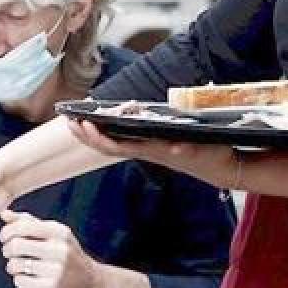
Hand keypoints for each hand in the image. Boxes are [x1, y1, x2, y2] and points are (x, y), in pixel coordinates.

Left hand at [0, 209, 102, 287]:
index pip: (22, 226)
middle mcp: (59, 249)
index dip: (6, 232)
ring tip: (18, 267)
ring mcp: (56, 270)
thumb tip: (4, 214)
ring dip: (11, 266)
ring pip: (15, 265)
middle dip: (6, 249)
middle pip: (16, 245)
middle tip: (9, 253)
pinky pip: (20, 281)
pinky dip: (19, 280)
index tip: (5, 238)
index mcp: (59, 231)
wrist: (90, 283)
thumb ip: (28, 222)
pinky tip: (28, 279)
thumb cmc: (66, 254)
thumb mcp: (53, 234)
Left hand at [69, 118, 237, 188]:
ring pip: (113, 144)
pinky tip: (99, 125)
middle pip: (108, 146)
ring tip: (77, 119)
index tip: (84, 124)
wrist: (219, 168)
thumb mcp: (203, 149)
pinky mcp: (151, 148)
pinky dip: (108, 133)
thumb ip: (189, 148)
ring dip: (93, 134)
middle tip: (68, 119)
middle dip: (87, 135)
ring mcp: (147, 150)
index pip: (119, 146)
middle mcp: (146, 151)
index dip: (99, 137)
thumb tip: (176, 146)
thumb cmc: (211, 154)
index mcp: (153, 150)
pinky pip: (123, 141)